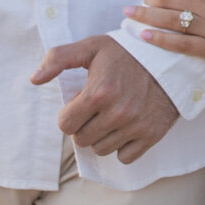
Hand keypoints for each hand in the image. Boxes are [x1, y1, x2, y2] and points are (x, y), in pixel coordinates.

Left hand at [31, 36, 178, 164]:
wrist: (170, 59)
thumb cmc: (126, 53)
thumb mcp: (92, 47)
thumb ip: (58, 58)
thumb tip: (34, 79)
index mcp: (99, 92)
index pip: (65, 125)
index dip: (70, 113)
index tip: (82, 101)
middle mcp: (118, 112)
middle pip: (81, 140)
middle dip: (84, 125)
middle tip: (98, 108)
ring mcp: (136, 126)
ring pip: (101, 149)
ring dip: (102, 136)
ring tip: (113, 114)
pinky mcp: (151, 135)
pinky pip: (124, 157)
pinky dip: (122, 146)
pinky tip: (127, 126)